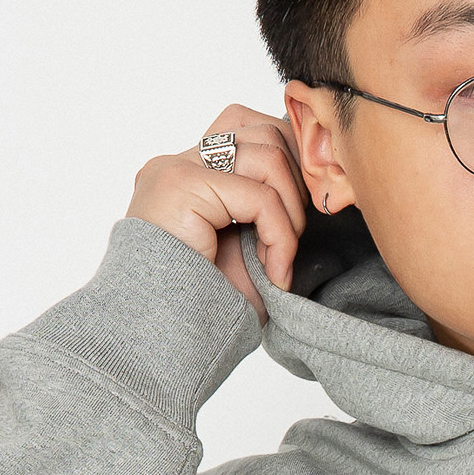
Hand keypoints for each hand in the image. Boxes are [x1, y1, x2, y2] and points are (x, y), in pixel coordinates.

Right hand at [126, 104, 308, 322]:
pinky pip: (259, 197)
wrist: (159, 344)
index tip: (300, 224)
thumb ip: (268, 210)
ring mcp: (176, 169)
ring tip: (280, 260)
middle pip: (265, 129)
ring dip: (291, 213)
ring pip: (269, 154)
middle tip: (294, 242)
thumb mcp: (248, 251)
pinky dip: (281, 237)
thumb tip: (314, 179)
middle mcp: (178, 163)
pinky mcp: (180, 186)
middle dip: (298, 184)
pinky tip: (274, 272)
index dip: (291, 168)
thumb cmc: (203, 310)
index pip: (252, 131)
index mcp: (191, 175)